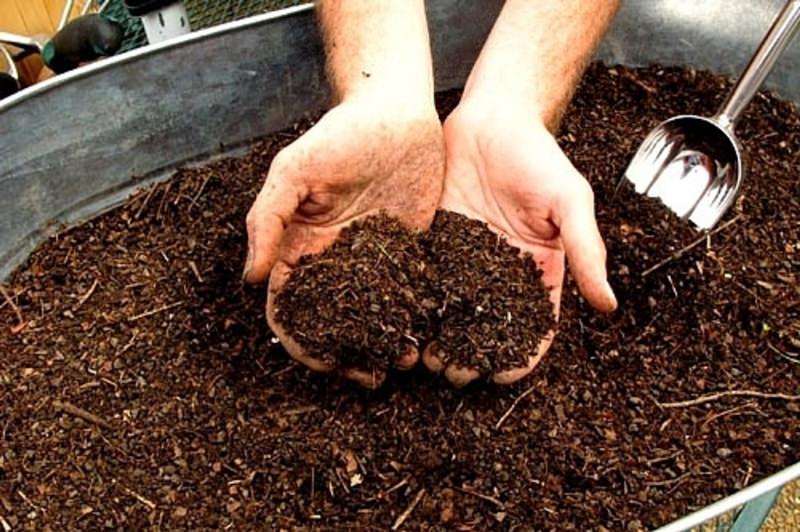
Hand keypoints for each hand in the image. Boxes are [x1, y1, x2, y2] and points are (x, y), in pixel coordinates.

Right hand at [244, 97, 443, 387]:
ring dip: (384, 343)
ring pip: (375, 315)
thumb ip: (268, 219)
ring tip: (403, 360)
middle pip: (335, 322)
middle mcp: (337, 262)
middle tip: (371, 376)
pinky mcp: (411, 252)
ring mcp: (375, 260)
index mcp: (302, 248)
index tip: (324, 361)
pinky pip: (411, 293)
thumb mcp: (293, 172)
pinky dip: (415, 318)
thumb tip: (250, 278)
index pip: (292, 307)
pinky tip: (428, 333)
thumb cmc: (339, 135)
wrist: (396, 112)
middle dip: (348, 354)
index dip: (302, 340)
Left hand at [422, 99, 616, 386]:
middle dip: (473, 356)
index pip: (533, 324)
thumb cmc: (539, 156)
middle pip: (487, 327)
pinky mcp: (435, 244)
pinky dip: (416, 306)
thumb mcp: (569, 202)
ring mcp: (465, 260)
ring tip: (424, 358)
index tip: (504, 376)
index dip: (522, 355)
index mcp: (538, 270)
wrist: (492, 119)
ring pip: (452, 312)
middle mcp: (500, 272)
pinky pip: (425, 281)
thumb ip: (585, 251)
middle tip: (454, 373)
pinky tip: (402, 323)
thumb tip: (609, 305)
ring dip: (441, 339)